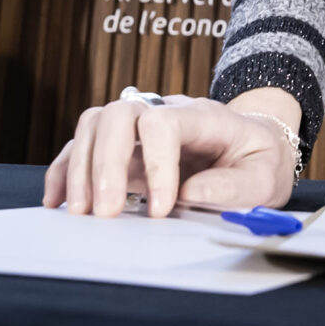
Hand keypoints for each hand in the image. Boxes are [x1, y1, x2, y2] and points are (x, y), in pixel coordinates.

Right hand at [43, 92, 299, 217]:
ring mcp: (139, 128)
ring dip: (81, 167)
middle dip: (106, 164)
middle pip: (119, 114)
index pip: (163, 123)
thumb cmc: (259, 161)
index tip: (159, 209)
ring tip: (81, 213)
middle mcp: (164, 112)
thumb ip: (235, 187)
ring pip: (94, 124)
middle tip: (107, 214)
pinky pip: (82, 146)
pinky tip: (58, 200)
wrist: (256, 146)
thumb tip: (188, 194)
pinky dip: (65, 171)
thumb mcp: (266, 176)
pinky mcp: (122, 148)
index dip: (155, 164)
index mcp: (202, 117)